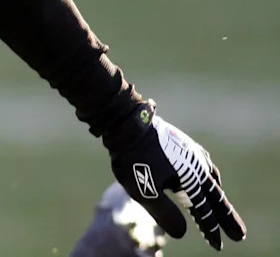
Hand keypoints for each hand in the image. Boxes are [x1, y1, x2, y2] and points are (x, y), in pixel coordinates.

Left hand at [108, 103, 245, 249]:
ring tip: (223, 208)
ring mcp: (193, 153)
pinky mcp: (185, 143)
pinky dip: (210, 177)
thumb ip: (164, 213)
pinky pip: (205, 164)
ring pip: (213, 179)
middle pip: (217, 197)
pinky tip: (206, 177)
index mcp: (190, 180)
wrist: (128, 124)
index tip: (217, 246)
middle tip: (239, 235)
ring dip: (219, 196)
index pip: (204, 211)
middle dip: (227, 217)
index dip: (210, 229)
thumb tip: (182, 233)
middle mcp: (198, 166)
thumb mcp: (144, 191)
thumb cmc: (134, 159)